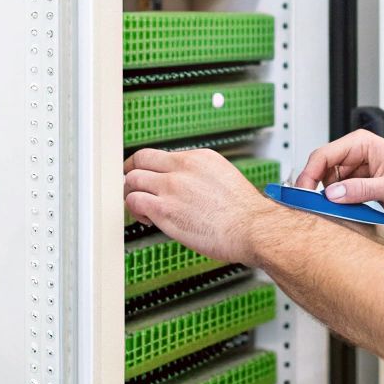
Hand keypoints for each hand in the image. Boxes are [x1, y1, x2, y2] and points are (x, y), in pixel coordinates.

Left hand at [124, 149, 299, 266]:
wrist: (252, 228)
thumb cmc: (244, 213)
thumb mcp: (223, 178)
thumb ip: (200, 177)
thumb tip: (187, 187)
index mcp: (199, 158)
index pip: (162, 154)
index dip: (149, 165)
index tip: (146, 174)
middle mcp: (183, 168)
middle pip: (140, 159)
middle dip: (131, 172)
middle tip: (131, 185)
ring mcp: (172, 187)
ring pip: (132, 179)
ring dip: (131, 192)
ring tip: (139, 207)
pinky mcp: (164, 209)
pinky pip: (135, 201)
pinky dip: (134, 209)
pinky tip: (146, 219)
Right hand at [293, 129, 383, 221]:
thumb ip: (362, 190)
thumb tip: (333, 193)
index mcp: (361, 144)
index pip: (323, 156)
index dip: (308, 175)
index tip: (303, 194)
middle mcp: (355, 155)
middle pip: (321, 172)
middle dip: (318, 191)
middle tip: (317, 210)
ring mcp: (355, 171)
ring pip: (328, 187)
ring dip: (332, 202)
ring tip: (346, 212)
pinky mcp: (357, 186)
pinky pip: (339, 197)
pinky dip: (341, 207)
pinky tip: (352, 213)